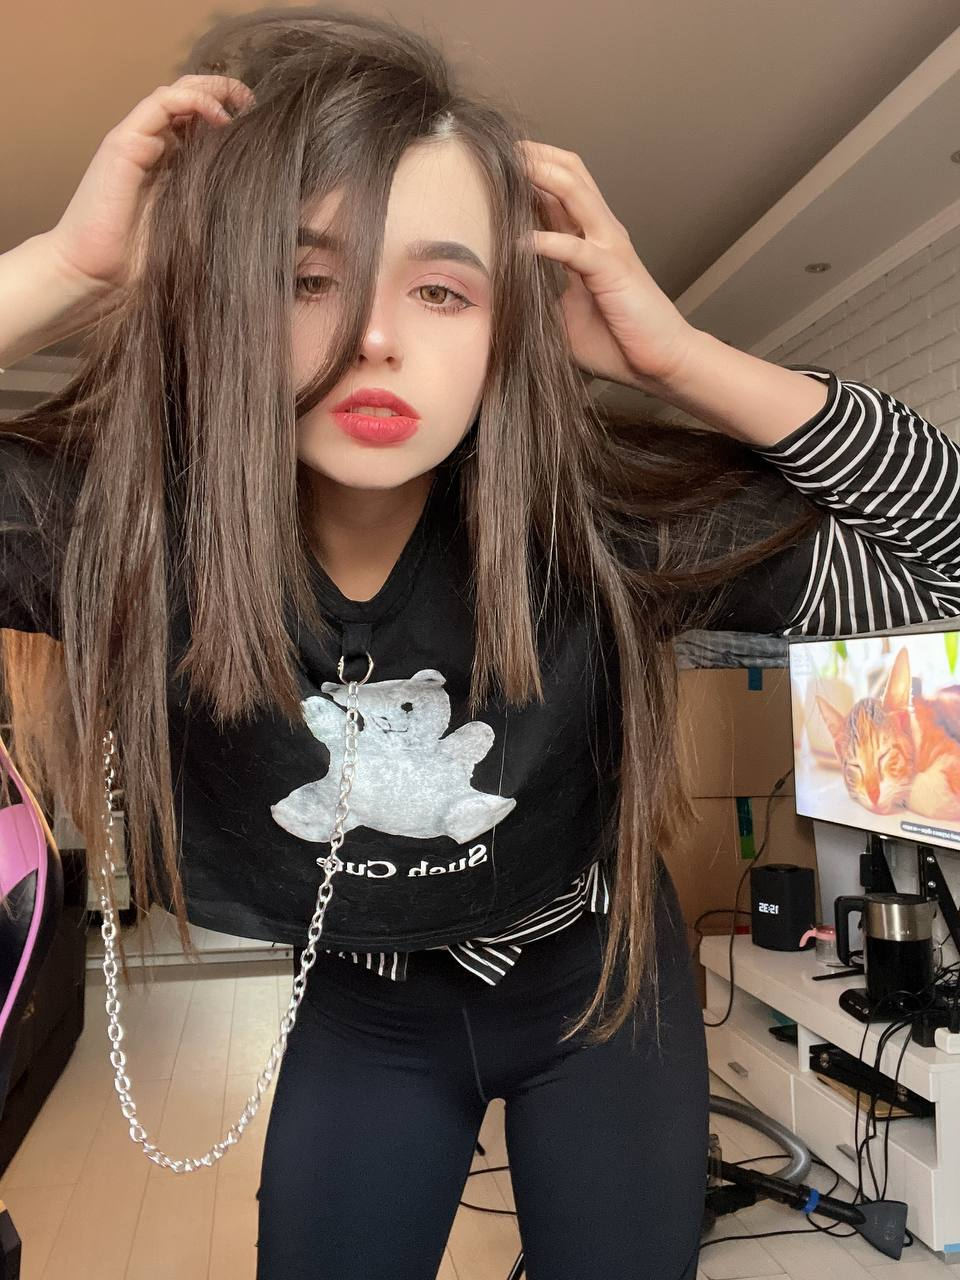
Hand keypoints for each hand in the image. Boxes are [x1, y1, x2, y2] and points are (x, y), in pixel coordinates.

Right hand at [45, 74, 255, 296]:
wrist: (93, 274)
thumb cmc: (141, 263)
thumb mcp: (196, 230)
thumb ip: (217, 208)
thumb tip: (268, 208)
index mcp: (171, 166)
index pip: (200, 123)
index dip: (230, 116)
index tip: (262, 125)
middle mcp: (154, 147)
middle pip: (189, 99)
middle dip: (224, 92)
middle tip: (254, 102)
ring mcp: (137, 141)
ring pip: (176, 94)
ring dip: (212, 89)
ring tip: (243, 99)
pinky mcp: (125, 142)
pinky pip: (161, 104)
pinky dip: (193, 101)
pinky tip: (219, 116)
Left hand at [515, 140, 696, 388]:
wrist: (661, 362)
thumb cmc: (616, 340)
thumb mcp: (564, 313)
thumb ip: (538, 293)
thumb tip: (497, 296)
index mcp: (588, 239)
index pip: (557, 190)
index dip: (527, 172)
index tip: (489, 167)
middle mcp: (600, 232)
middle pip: (568, 172)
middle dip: (532, 156)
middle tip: (493, 150)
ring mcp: (609, 246)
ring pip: (574, 191)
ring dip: (539, 176)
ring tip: (506, 168)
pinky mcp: (613, 270)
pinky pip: (575, 248)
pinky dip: (546, 242)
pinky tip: (519, 242)